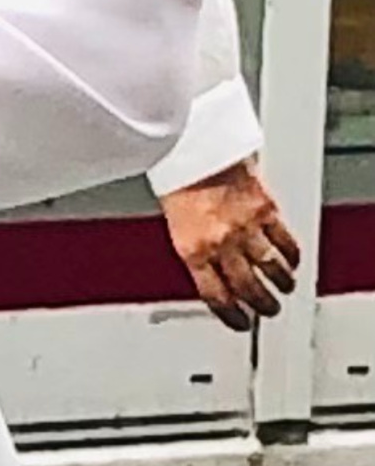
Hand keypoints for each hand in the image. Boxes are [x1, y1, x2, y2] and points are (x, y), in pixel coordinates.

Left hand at [162, 157, 301, 331]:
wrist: (190, 145)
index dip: (231, 315)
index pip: (215, 295)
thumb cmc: (175, 175)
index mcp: (192, 249)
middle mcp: (221, 243)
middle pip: (249, 288)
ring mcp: (246, 228)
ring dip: (281, 283)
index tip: (239, 321)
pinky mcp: (266, 210)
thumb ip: (193, 244)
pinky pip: (286, 242)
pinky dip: (292, 255)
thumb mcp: (173, 221)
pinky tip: (292, 260)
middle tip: (268, 309)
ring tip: (283, 288)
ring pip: (272, 269)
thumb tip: (204, 265)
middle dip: (261, 305)